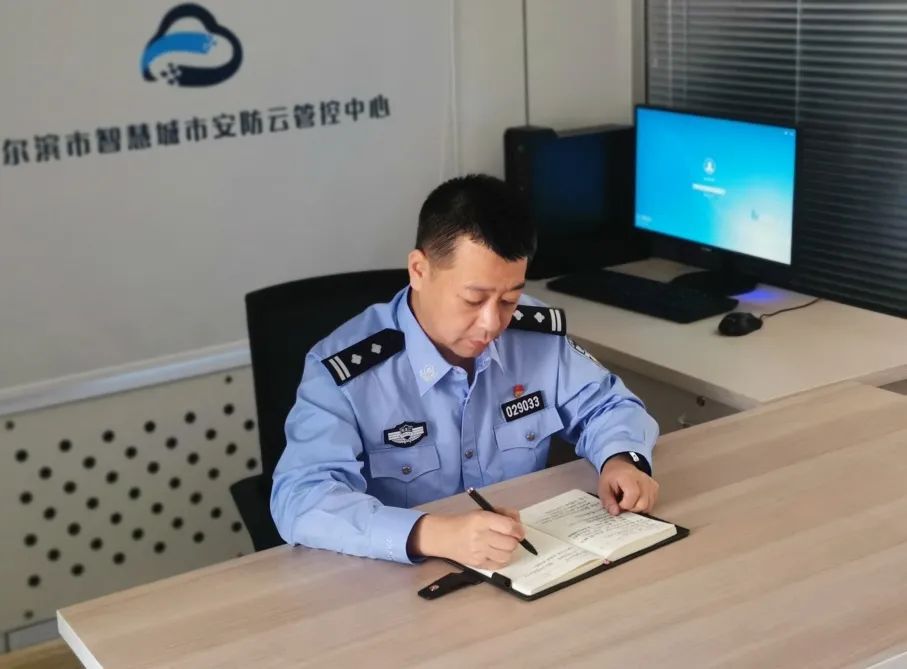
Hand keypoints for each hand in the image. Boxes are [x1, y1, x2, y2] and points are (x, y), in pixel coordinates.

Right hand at [410, 509, 524, 568]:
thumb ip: (504, 514)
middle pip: (510, 544)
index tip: (519, 530)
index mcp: (482, 520)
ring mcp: (479, 552)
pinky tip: (496, 553)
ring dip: (508, 550)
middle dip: (514, 540)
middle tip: (510, 538)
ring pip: (507, 556)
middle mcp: (481, 536)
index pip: (509, 527)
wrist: (445, 537)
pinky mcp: (478, 565)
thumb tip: (519, 524)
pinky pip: (499, 565)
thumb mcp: (484, 511)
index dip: (518, 530)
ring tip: (502, 545)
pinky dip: (501, 559)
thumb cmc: (466, 522)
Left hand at [598, 454, 659, 515]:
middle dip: (631, 509)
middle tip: (623, 504)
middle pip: (643, 503)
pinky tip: (636, 500)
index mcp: (628, 477)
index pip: (633, 494)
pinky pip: (652, 503)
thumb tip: (615, 512)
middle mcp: (642, 479)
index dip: (625, 505)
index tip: (618, 504)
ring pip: (648, 506)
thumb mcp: (603, 487)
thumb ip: (608, 501)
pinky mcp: (655, 487)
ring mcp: (650, 483)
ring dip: (638, 508)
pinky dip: (644, 506)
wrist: (620, 466)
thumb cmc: (612, 477)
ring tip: (629, 501)